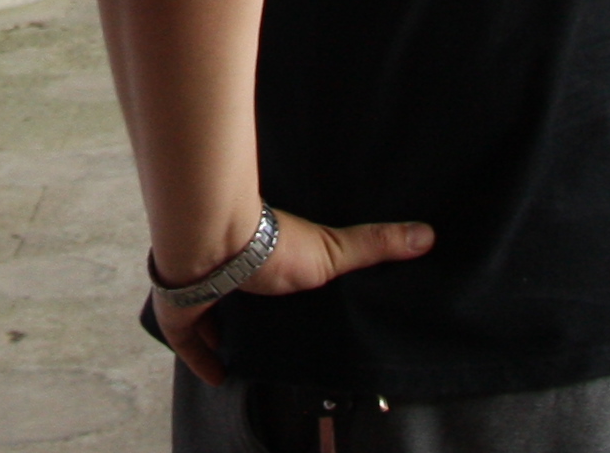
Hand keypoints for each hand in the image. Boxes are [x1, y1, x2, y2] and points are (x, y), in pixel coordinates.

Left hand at [153, 209, 435, 384]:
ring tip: (249, 351)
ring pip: (212, 314)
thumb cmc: (272, 247)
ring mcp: (202, 292)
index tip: (296, 302)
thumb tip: (428, 234)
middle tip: (275, 334)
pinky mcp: (181, 314)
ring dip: (225, 328)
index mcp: (266, 256)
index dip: (281, 286)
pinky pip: (189, 339)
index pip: (273, 273)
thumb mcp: (332, 251)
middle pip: (242, 297)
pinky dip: (201, 357)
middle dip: (253, 311)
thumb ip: (374, 245)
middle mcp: (230, 272)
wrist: (213, 248)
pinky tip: (218, 375)